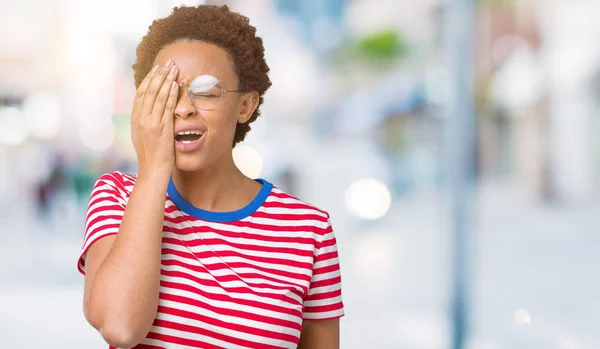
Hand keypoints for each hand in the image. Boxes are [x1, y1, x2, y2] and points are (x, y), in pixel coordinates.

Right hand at [131, 59, 178, 177]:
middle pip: (149, 90)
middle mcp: (141, 118)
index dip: (149, 79)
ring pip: (158, 95)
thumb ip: (145, 122)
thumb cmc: (151, 155)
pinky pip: (167, 107)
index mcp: (135, 119)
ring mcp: (150, 122)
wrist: (152, 170)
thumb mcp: (143, 136)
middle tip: (168, 62)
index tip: (157, 69)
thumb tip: (149, 111)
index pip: (141, 93)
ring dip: (167, 80)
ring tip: (174, 68)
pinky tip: (176, 85)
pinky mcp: (161, 128)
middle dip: (159, 74)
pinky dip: (171, 94)